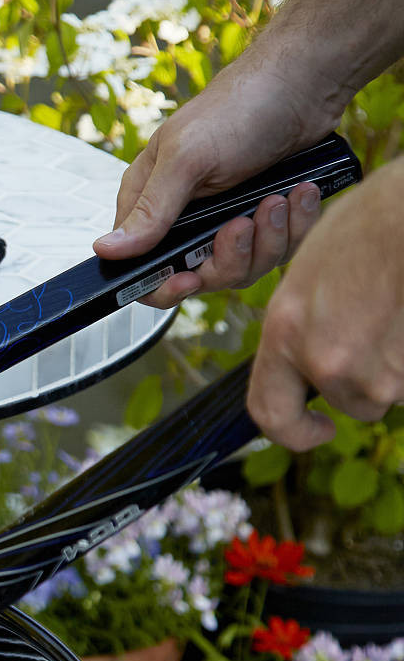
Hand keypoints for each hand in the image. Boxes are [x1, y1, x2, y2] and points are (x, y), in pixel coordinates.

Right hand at [93, 63, 335, 308]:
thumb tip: (105, 250)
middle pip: (199, 276)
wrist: (305, 82)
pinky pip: (275, 249)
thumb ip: (150, 212)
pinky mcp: (262, 219)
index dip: (164, 284)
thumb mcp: (187, 161)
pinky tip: (298, 194)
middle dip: (230, 257)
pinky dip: (294, 226)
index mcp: (149, 202)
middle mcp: (184, 217)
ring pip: (241, 267)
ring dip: (268, 238)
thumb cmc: (239, 108)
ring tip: (279, 199)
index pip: (141, 269)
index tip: (190, 279)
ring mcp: (224, 220)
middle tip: (245, 222)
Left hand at [250, 157, 403, 449]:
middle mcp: (326, 363)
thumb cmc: (365, 229)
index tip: (317, 426)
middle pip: (350, 403)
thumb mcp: (306, 281)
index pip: (269, 413)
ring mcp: (377, 372)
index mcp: (284, 337)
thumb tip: (310, 368)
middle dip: (366, 381)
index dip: (293, 431)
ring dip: (396, 365)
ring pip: (390, 390)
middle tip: (378, 331)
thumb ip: (301, 333)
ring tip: (395, 310)